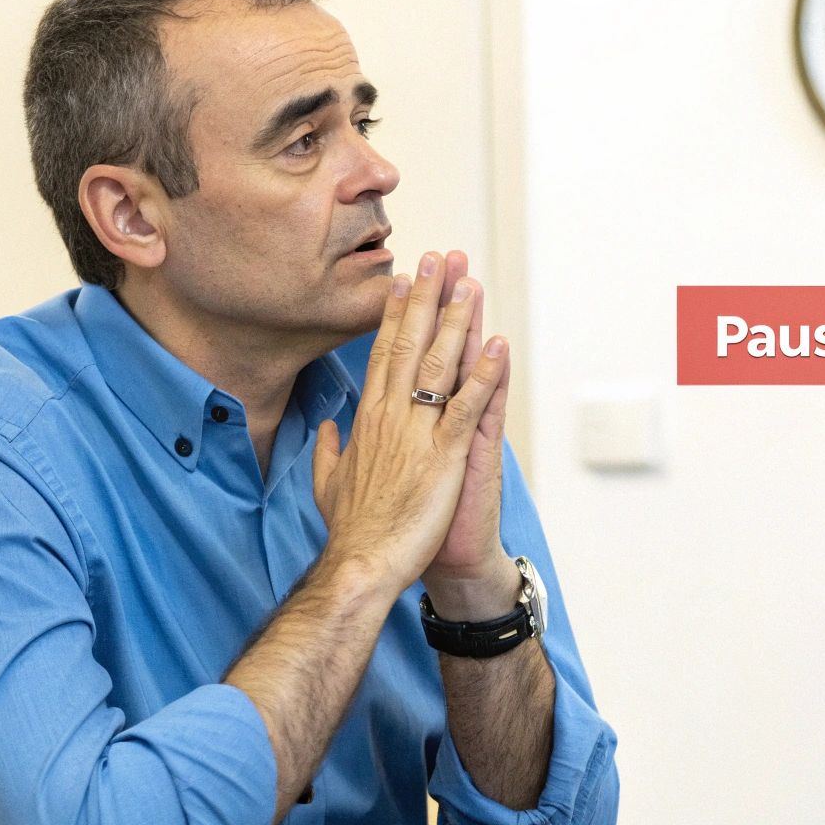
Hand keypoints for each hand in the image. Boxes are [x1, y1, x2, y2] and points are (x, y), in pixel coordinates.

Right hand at [309, 251, 508, 600]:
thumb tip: (327, 428)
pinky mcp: (444, 454)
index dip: (394, 315)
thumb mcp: (328, 483)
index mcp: (367, 420)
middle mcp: (390, 415)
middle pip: (409, 344)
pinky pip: (467, 405)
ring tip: (470, 283)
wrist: (361, 565)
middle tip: (438, 258)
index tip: (403, 282)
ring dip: (457, 321)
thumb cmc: (350, 531)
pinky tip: (497, 344)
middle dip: (426, 298)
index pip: (382, 354)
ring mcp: (417, 432)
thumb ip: (328, 449)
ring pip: (439, 364)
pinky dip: (484, 373)